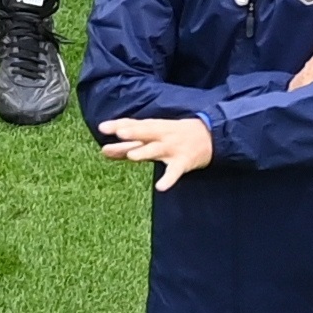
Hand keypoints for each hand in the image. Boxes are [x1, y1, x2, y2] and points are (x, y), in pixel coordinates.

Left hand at [98, 114, 216, 187]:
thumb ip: (129, 145)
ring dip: (145, 152)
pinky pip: (175, 172)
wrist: (210, 137)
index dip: (119, 125)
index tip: (103, 127)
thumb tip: (103, 151)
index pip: (134, 125)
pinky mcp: (183, 162)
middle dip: (133, 132)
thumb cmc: (174, 137)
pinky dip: (168, 179)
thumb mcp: (153, 137)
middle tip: (119, 133)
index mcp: (154, 128)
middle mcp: (162, 136)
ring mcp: (172, 149)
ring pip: (157, 150)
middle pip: (145, 132)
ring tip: (132, 156)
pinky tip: (160, 187)